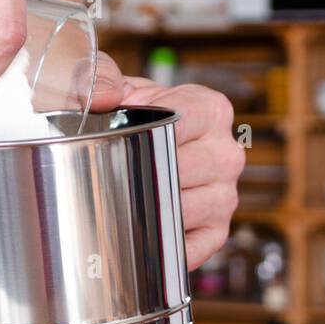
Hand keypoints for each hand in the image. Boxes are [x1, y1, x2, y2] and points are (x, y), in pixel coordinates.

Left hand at [92, 53, 245, 270]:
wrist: (135, 145)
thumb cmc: (128, 115)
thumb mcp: (110, 84)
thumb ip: (98, 76)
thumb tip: (103, 97)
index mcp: (210, 109)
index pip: (180, 126)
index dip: (142, 138)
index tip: (116, 145)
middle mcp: (226, 152)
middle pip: (178, 174)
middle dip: (138, 177)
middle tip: (107, 177)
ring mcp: (226, 195)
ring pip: (182, 212)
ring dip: (147, 212)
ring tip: (122, 202)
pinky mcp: (218, 230)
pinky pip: (192, 247)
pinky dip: (164, 247)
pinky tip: (142, 236)